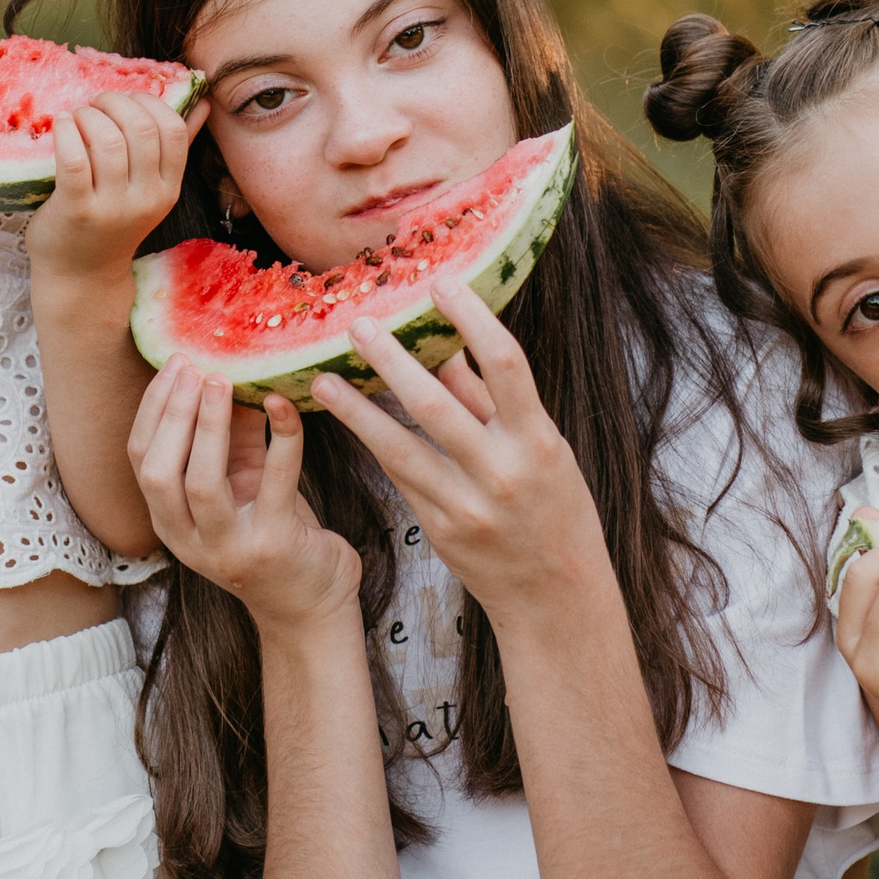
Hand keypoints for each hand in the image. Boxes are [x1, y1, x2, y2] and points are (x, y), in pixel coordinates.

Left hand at [32, 92, 208, 281]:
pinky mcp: (77, 211)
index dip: (148, 103)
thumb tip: (203, 104)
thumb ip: (175, 148)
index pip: (173, 130)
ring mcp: (112, 207)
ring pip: (107, 140)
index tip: (125, 101)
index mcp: (168, 189)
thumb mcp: (150, 191)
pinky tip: (60, 125)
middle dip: (114, 103)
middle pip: (141, 129)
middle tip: (95, 104)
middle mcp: (146, 199)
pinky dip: (65, 132)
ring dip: (87, 115)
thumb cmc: (112, 224)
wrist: (81, 275)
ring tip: (76, 117)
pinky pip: (74, 159)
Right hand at [130, 353, 361, 632]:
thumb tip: (225, 370)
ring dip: (209, 426)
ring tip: (224, 381)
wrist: (313, 605)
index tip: (175, 363)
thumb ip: (231, 436)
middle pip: (158, 471)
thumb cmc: (275, 533)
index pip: (140, 459)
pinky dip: (281, 437)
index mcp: (170, 521)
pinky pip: (275, 482)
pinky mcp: (273, 546)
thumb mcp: (245, 482)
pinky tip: (284, 404)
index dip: (153, 408)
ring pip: (201, 483)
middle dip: (173, 413)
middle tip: (195, 366)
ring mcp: (228, 548)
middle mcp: (189, 540)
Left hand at [308, 279, 607, 613]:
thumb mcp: (542, 450)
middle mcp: (500, 471)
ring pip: (399, 445)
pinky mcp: (437, 527)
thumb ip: (493, 403)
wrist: (554, 595)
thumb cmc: (555, 509)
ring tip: (323, 376)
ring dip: (356, 408)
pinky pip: (397, 475)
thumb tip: (448, 345)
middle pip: (436, 403)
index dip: (472, 318)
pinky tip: (345, 416)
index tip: (441, 284)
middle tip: (359, 323)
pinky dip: (371, 440)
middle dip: (391, 359)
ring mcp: (465, 504)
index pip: (505, 364)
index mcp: (538, 440)